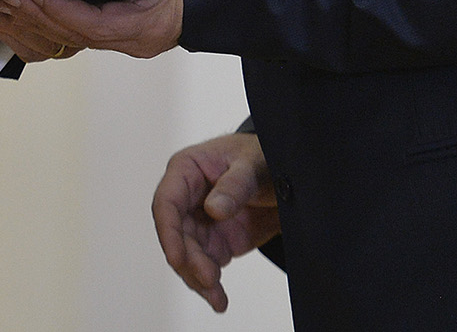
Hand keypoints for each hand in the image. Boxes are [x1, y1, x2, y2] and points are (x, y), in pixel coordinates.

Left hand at [0, 0, 189, 60]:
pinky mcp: (110, 35)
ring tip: (5, 3)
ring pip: (70, 41)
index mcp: (148, 22)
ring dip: (35, 23)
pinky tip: (19, 12)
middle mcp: (133, 40)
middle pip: (76, 36)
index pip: (96, 25)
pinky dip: (45, 25)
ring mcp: (122, 42)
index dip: (62, 10)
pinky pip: (72, 38)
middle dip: (38, 16)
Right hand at [153, 132, 280, 312]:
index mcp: (187, 170)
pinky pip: (205, 265)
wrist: (288, 176)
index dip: (168, 231)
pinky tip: (219, 299)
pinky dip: (210, 284)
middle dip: (190, 261)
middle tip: (210, 279)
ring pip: (188, 256)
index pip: (167, 202)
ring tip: (217, 298)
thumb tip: (213, 210)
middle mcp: (187, 198)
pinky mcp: (216, 242)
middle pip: (177, 235)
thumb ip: (235, 185)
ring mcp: (200, 222)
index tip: (177, 257)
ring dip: (198, 278)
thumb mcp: (253, 165)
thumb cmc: (264, 157)